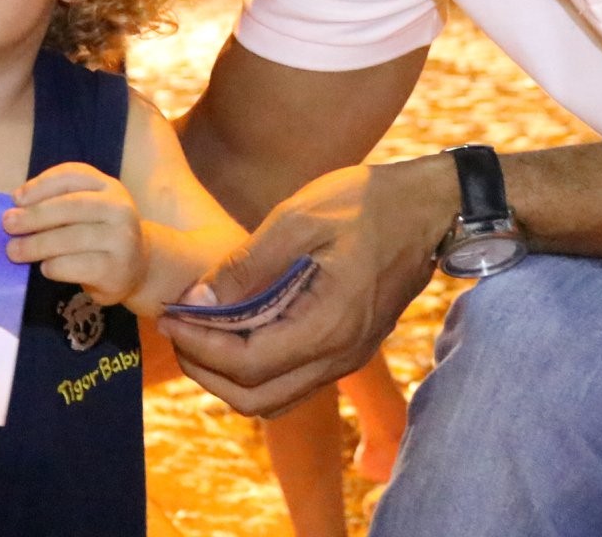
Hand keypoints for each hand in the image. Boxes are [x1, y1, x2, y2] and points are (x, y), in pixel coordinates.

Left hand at [4, 163, 147, 307]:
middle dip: (34, 216)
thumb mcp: (89, 209)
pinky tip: (45, 267)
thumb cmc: (100, 234)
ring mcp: (121, 239)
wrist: (138, 267)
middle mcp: (119, 208)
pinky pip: (76, 265)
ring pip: (71, 238)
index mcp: (109, 186)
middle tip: (9, 225)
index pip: (72, 176)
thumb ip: (59, 202)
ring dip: (36, 244)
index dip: (41, 184)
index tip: (16, 198)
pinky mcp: (115, 269)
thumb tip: (16, 208)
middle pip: (70, 206)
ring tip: (14, 251)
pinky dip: (54, 266)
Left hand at [158, 157, 452, 416]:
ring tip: (200, 333)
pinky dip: (257, 369)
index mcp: (328, 325)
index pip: (247, 365)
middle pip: (256, 399)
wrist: (431, 206)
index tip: (171, 316)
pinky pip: (294, 381)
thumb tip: (198, 298)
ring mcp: (348, 357)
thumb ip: (247, 265)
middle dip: (206, 371)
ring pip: (275, 398)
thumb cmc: (367, 202)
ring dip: (229, 377)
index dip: (199, 347)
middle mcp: (339, 355)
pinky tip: (239, 329)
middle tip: (177, 331)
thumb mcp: (300, 218)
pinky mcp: (350, 348)